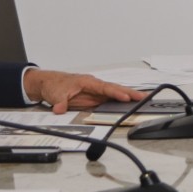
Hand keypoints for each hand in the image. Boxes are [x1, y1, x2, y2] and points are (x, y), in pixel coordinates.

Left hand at [23, 70, 146, 114]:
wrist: (48, 83)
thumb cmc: (55, 84)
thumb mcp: (56, 94)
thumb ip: (60, 103)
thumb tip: (60, 109)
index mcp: (88, 82)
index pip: (105, 88)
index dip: (116, 93)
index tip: (126, 97)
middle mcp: (94, 86)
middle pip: (115, 89)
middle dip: (130, 93)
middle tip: (144, 97)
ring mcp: (95, 92)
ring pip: (115, 94)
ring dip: (128, 97)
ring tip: (142, 100)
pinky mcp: (94, 99)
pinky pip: (110, 100)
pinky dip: (120, 101)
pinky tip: (129, 105)